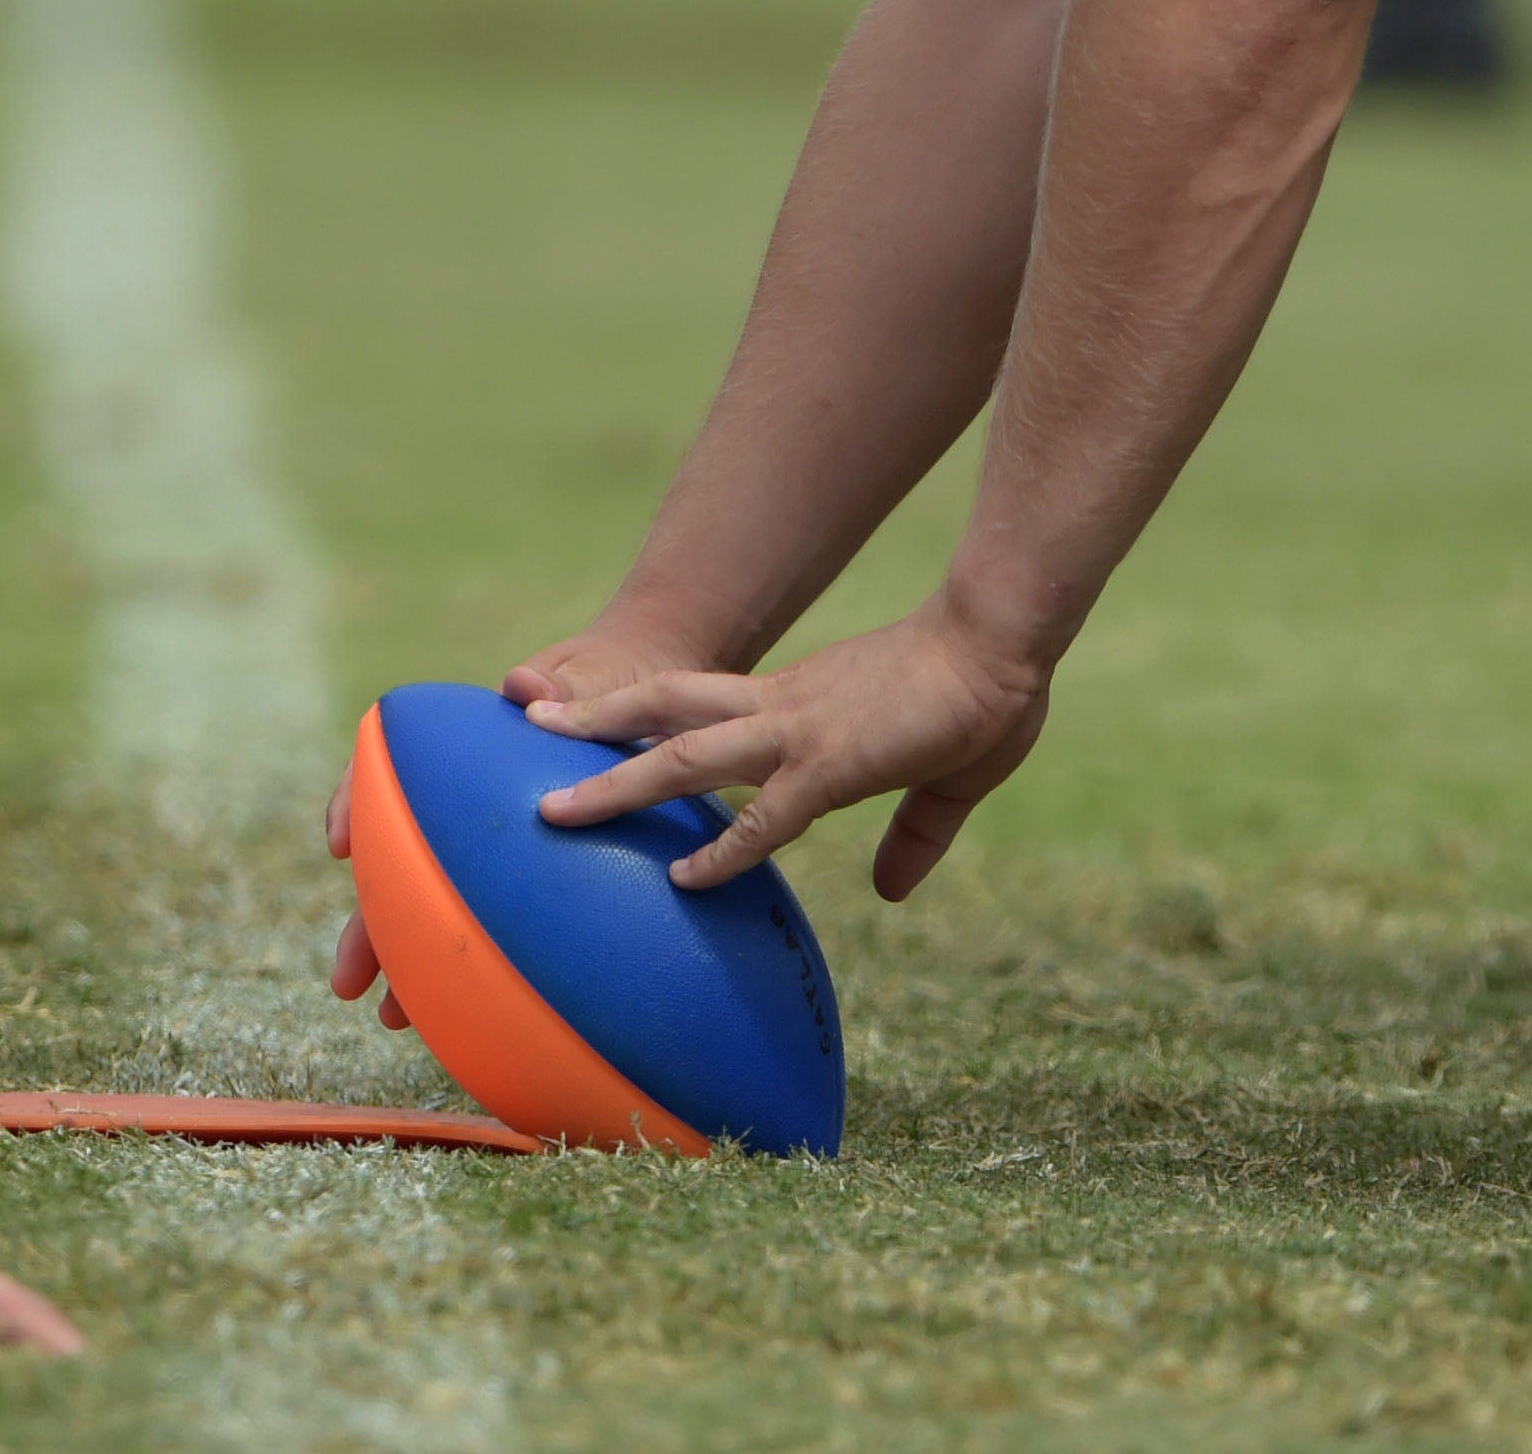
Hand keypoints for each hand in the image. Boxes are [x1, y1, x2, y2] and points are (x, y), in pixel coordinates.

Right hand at [324, 605, 729, 1022]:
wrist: (649, 681)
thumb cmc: (615, 676)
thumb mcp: (596, 677)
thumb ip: (563, 687)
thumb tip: (520, 685)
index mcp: (468, 743)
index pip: (388, 766)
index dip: (355, 803)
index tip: (342, 847)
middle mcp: (467, 799)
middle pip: (399, 864)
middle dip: (370, 925)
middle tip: (349, 984)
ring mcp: (496, 838)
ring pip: (437, 905)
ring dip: (412, 960)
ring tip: (396, 1020)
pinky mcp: (534, 869)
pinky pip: (496, 917)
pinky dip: (481, 961)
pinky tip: (480, 1008)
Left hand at [527, 602, 1051, 901]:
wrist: (1004, 639)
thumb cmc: (983, 692)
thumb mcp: (940, 778)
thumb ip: (913, 836)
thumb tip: (891, 892)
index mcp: (797, 703)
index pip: (699, 710)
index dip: (641, 719)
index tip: (585, 737)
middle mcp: (781, 709)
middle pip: (663, 710)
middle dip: (592, 725)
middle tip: (527, 735)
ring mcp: (800, 731)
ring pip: (685, 754)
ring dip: (616, 781)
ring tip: (551, 808)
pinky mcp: (833, 762)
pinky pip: (765, 814)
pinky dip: (722, 847)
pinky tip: (684, 878)